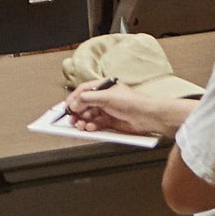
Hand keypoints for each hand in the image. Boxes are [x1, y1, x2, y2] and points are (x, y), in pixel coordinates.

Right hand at [64, 80, 190, 139]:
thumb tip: (74, 102)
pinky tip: (90, 128)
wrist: (147, 117)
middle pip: (84, 104)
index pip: (83, 91)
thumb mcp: (106, 97)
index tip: (67, 106)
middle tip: (71, 119)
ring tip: (80, 125)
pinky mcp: (110, 122)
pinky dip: (91, 127)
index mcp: (102, 87)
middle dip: (77, 112)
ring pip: (89, 116)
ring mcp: (106, 110)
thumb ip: (87, 98)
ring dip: (82, 121)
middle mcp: (103, 98)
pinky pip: (95, 124)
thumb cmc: (132, 102)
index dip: (73, 98)